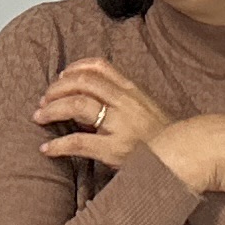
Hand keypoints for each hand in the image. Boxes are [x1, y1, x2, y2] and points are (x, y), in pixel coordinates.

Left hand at [33, 57, 174, 177]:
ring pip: (77, 105)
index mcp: (132, 91)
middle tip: (43, 100)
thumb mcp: (146, 109)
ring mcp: (120, 125)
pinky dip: (58, 145)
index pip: (100, 66)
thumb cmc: (164, 138)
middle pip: (82, 82)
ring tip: (39, 117)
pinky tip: (47, 149)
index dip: (75, 68)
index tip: (61, 76)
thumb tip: (88, 103)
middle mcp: (125, 103)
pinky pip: (79, 142)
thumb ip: (122, 101)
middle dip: (57, 89)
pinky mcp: (114, 149)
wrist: (185, 157)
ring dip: (52, 109)